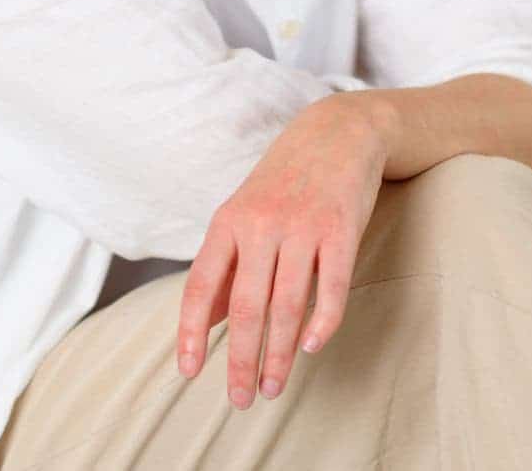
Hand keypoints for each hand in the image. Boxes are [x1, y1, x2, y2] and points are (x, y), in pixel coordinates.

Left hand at [177, 93, 388, 408]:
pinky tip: (310, 348)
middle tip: (240, 400)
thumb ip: (228, 266)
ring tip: (273, 388)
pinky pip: (333, 286)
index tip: (189, 371)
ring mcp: (303, 226)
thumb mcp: (244, 213)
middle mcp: (261, 224)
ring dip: (279, 354)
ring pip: (287, 304)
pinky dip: (322, 322)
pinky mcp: (342, 228)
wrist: (337, 132)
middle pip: (247, 306)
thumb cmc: (284, 181)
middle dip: (241, 359)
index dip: (192, 331)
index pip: (202, 284)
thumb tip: (210, 322)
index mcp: (228, 222)